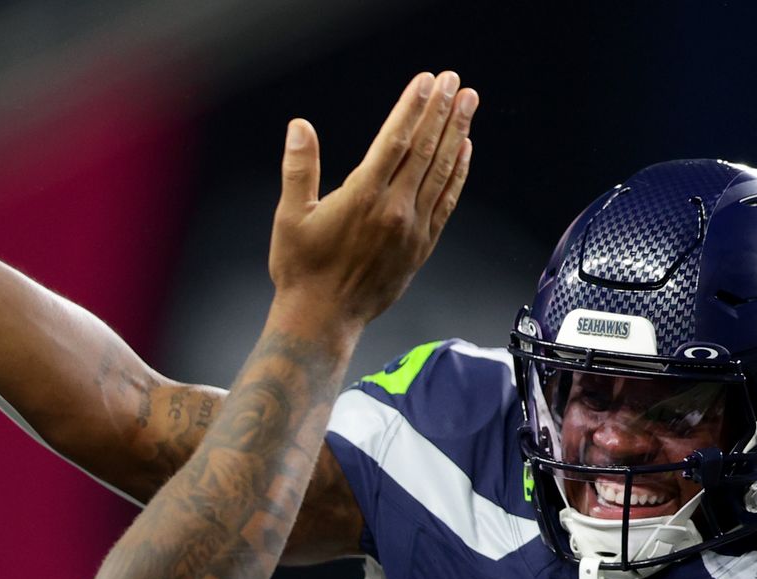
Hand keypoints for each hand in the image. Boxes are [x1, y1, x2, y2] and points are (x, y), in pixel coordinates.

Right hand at [268, 71, 475, 328]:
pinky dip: (458, 174)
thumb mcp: (289, 216)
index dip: (412, 107)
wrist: (323, 319)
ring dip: (456, 134)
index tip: (426, 81)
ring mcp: (412, 229)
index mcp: (361, 197)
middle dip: (441, 111)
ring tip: (468, 103)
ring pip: (441, 171)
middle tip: (454, 80)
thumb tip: (300, 126)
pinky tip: (465, 150)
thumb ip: (298, 168)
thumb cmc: (301, 269)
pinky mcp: (421, 247)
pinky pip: (446, 202)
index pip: (394, 141)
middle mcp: (393, 210)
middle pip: (424, 150)